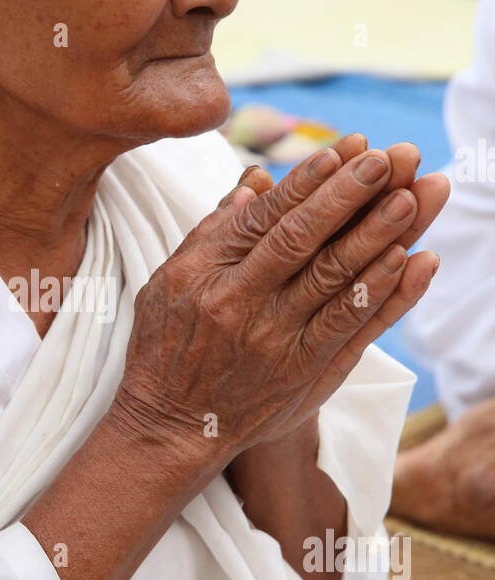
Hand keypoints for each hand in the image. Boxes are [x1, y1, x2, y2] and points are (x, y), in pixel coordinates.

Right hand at [112, 135, 447, 479]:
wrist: (170, 429)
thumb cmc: (166, 347)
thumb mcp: (169, 280)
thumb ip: (214, 230)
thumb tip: (256, 179)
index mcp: (204, 274)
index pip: (264, 218)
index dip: (307, 182)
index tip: (344, 150)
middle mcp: (240, 304)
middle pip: (303, 240)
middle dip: (349, 195)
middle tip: (388, 159)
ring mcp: (275, 341)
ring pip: (333, 280)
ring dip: (377, 236)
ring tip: (413, 198)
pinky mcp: (303, 373)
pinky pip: (350, 326)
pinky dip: (384, 293)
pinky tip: (411, 260)